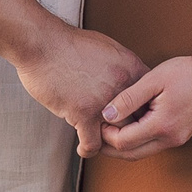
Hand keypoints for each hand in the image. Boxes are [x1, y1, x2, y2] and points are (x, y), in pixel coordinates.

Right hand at [15, 25, 148, 158]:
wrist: (41, 43)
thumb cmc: (68, 43)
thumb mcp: (106, 47)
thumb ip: (122, 66)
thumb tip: (129, 78)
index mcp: (131, 68)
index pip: (151, 98)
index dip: (144, 110)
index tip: (135, 117)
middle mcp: (123, 86)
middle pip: (139, 120)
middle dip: (129, 128)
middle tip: (119, 134)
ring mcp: (104, 102)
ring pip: (118, 135)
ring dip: (109, 140)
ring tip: (103, 142)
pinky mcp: (83, 114)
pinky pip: (93, 144)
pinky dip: (88, 149)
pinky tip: (84, 149)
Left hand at [99, 53, 191, 159]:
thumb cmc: (187, 72)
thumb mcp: (153, 80)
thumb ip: (128, 98)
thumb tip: (106, 114)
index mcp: (162, 126)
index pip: (123, 142)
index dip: (106, 134)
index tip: (99, 118)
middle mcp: (171, 139)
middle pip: (131, 155)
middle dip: (110, 147)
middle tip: (96, 132)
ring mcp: (178, 140)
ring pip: (142, 153)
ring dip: (124, 145)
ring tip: (110, 128)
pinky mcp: (181, 136)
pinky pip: (153, 145)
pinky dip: (138, 140)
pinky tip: (130, 124)